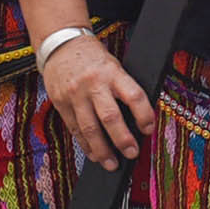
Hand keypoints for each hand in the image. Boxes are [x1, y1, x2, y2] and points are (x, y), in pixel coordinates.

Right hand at [39, 32, 154, 165]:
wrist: (60, 44)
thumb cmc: (92, 57)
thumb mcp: (114, 65)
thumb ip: (124, 89)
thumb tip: (137, 120)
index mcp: (112, 72)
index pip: (134, 96)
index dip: (144, 115)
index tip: (148, 129)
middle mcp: (93, 84)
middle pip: (110, 117)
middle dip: (122, 140)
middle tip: (131, 153)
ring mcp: (75, 95)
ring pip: (90, 128)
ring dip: (102, 150)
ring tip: (112, 164)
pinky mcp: (61, 103)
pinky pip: (75, 129)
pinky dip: (85, 145)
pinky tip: (94, 155)